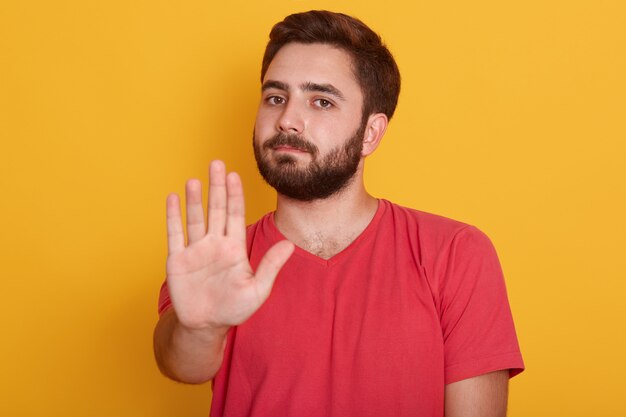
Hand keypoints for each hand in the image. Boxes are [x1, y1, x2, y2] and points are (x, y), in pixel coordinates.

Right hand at [165, 160, 293, 331]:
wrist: (205, 325)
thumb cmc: (234, 308)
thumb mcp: (257, 290)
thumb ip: (271, 266)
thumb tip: (291, 245)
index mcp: (234, 248)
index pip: (236, 215)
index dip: (235, 194)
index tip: (234, 175)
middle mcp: (215, 243)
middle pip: (216, 209)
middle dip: (217, 187)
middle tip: (216, 163)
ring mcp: (195, 250)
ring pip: (195, 218)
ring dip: (195, 199)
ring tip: (195, 179)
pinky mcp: (177, 260)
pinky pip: (175, 234)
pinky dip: (173, 216)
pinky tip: (173, 198)